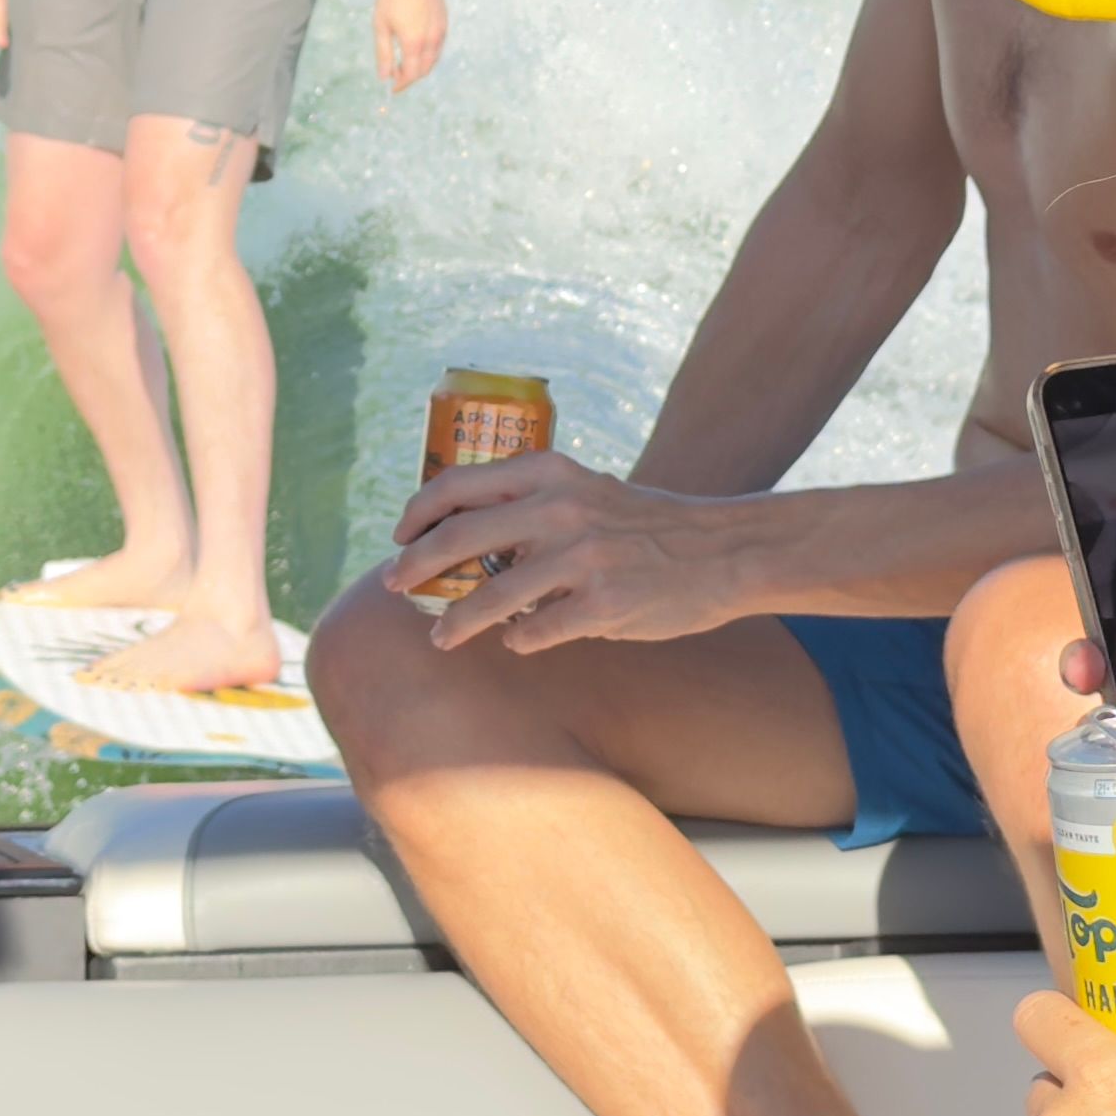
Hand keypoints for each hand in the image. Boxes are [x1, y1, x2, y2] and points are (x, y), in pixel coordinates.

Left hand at [368, 0, 448, 92]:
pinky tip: (416, 49)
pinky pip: (438, 48)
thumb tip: (384, 76)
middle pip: (424, 71)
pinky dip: (428, 55)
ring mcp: (441, 32)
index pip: (410, 75)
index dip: (401, 85)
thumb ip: (384, 53)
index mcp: (414, 43)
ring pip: (433, 60)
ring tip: (404, 64)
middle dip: (410, 78)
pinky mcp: (444, 23)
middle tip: (396, 77)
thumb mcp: (381, 24)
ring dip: (420, 67)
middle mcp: (431, 41)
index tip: (391, 88)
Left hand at [376, 449, 769, 652]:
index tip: (399, 539)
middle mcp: (560, 510)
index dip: (417, 514)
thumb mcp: (586, 490)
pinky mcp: (603, 605)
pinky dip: (519, 640)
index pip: (457, 485)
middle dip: (414, 568)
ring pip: (490, 599)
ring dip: (456, 623)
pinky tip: (518, 642)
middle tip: (393, 588)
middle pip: (458, 539)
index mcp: (550, 473)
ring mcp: (582, 560)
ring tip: (440, 638)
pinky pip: (536, 633)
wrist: (722, 552)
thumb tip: (460, 535)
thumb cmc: (644, 525)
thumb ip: (531, 503)